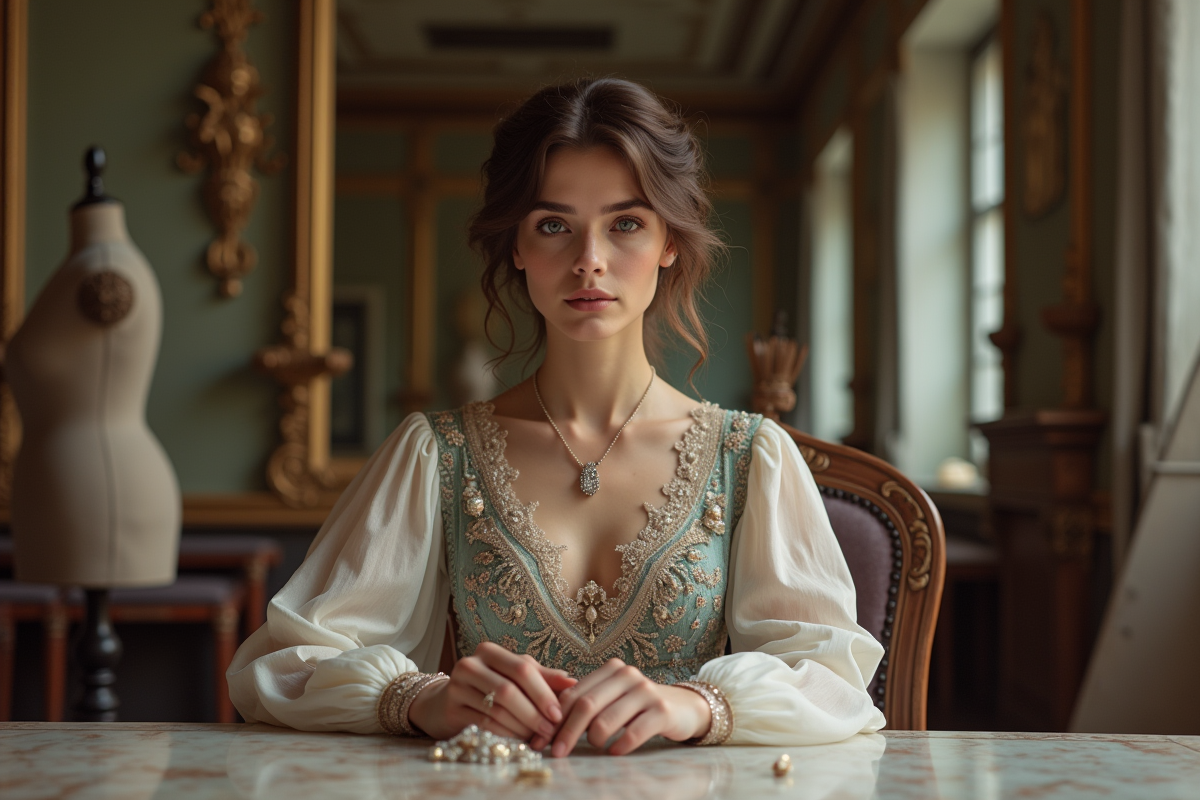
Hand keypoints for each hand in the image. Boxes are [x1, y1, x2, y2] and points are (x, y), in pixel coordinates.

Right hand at [407, 641, 576, 740]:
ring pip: (496, 709)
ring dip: (521, 727)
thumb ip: (542, 677)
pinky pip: (484, 724)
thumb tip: (573, 682)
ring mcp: (457, 686)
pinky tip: (518, 741)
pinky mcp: (451, 709)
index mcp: (490, 651)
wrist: (444, 702)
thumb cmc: (489, 685)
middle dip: (533, 713)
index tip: (558, 713)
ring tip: (537, 738)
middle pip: (508, 689)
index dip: (542, 692)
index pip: (522, 668)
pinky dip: (505, 734)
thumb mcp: (514, 675)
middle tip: (550, 730)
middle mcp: (471, 664)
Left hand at [549, 658, 711, 756]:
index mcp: (611, 669)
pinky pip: (632, 733)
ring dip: (594, 740)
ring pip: (606, 720)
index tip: (541, 740)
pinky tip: (615, 752)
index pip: (574, 694)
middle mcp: (627, 675)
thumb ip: (586, 703)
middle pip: (586, 706)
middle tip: (557, 753)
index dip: (555, 718)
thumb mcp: (613, 698)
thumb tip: (546, 724)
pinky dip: (619, 747)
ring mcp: (645, 692)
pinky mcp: (661, 711)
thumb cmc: (638, 706)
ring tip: (595, 747)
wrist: (684, 707)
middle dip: (566, 732)